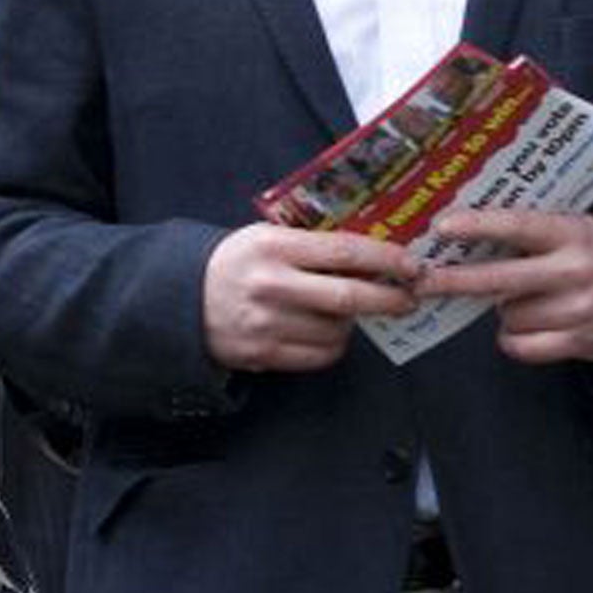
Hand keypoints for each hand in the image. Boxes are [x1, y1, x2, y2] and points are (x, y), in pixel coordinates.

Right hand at [203, 223, 418, 372]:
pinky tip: (326, 331)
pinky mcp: (265, 353)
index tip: (412, 265)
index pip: (344, 251)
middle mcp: (272, 284)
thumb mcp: (265, 236)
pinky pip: (321, 355)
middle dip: (389, 298)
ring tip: (345, 312)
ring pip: (338, 330)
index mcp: (273, 246)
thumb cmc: (235, 263)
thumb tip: (373, 253)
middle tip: (409, 297)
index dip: (385, 258)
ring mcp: (268, 323)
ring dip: (353, 322)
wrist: (180, 298)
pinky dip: (333, 345)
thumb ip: (311, 243)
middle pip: (349, 297)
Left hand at [417, 209, 592, 363]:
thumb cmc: (592, 252)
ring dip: (501, 310)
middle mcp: (574, 271)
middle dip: (453, 281)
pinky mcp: (581, 342)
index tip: (441, 227)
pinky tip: (526, 325)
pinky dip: (513, 338)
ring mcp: (579, 309)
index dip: (478, 226)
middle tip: (420, 281)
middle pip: (500, 280)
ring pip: (508, 315)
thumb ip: (526, 227)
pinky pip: (521, 345)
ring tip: (523, 298)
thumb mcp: (569, 227)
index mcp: (570, 233)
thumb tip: (457, 230)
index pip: (517, 226)